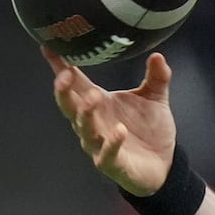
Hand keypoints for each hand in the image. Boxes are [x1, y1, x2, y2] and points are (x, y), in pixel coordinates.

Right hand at [43, 48, 175, 195]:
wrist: (164, 166)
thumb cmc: (150, 132)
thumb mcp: (155, 99)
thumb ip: (156, 78)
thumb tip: (158, 55)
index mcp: (100, 104)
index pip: (75, 83)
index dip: (60, 66)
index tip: (49, 47)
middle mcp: (94, 123)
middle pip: (70, 106)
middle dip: (64, 92)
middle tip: (66, 75)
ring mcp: (100, 145)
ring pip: (84, 129)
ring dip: (85, 113)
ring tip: (93, 97)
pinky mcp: (113, 164)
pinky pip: (107, 154)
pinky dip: (112, 143)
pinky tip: (119, 131)